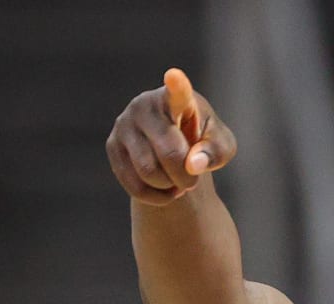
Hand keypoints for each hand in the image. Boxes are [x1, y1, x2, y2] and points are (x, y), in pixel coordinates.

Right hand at [107, 67, 236, 204]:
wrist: (174, 147)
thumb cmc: (202, 141)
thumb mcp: (220, 146)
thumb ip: (215, 152)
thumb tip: (192, 165)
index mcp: (174, 97)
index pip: (177, 92)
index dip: (177, 86)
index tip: (175, 76)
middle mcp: (144, 105)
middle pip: (169, 154)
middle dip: (186, 177)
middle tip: (192, 181)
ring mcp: (124, 123)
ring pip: (149, 172)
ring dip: (170, 187)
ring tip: (178, 181)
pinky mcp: (112, 146)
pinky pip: (135, 185)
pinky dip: (156, 197)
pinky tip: (165, 189)